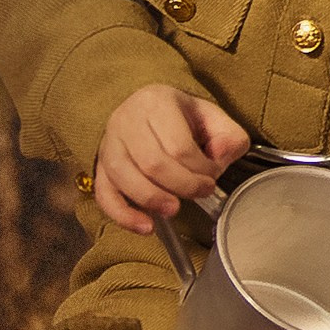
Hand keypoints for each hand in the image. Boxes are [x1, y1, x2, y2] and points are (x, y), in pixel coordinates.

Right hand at [96, 86, 247, 233]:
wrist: (146, 107)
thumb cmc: (180, 116)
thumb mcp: (212, 116)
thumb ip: (228, 136)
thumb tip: (221, 156)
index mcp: (156, 103)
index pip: (179, 146)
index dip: (200, 169)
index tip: (212, 177)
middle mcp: (127, 121)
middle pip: (152, 163)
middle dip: (182, 186)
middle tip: (201, 192)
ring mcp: (110, 144)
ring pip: (124, 178)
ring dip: (153, 200)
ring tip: (174, 209)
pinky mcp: (101, 166)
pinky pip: (104, 194)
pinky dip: (123, 215)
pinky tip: (145, 226)